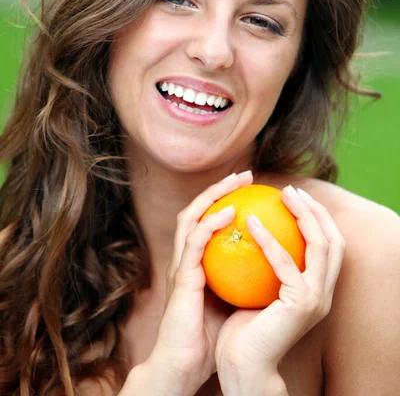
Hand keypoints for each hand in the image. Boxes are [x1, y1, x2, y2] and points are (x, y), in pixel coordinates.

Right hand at [144, 170, 253, 394]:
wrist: (187, 365)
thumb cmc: (212, 338)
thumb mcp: (234, 300)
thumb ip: (247, 280)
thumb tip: (280, 265)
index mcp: (198, 262)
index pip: (209, 221)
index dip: (227, 200)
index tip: (253, 190)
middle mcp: (187, 258)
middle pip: (198, 210)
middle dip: (219, 188)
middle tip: (245, 175)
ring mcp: (181, 265)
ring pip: (191, 217)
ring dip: (212, 196)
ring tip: (235, 182)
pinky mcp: (180, 278)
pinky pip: (194, 243)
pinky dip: (209, 224)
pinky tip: (229, 213)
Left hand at [215, 185, 345, 391]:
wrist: (242, 363)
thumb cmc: (243, 326)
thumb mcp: (259, 288)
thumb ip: (265, 265)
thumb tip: (253, 227)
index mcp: (317, 289)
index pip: (329, 245)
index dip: (318, 217)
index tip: (295, 197)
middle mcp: (324, 293)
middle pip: (334, 239)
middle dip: (316, 210)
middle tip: (291, 190)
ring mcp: (316, 298)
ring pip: (321, 244)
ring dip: (303, 215)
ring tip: (282, 196)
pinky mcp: (301, 303)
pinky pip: (285, 262)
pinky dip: (269, 239)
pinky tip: (252, 222)